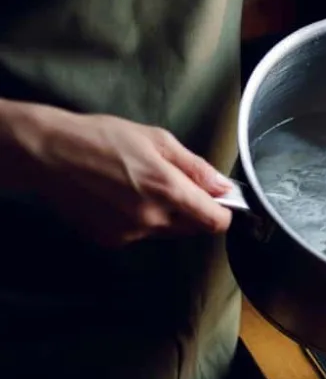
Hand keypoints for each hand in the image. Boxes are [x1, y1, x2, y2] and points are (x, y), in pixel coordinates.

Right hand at [10, 106, 232, 246]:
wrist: (48, 153)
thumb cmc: (102, 138)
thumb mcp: (158, 141)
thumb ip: (196, 168)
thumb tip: (224, 187)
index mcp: (167, 191)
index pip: (215, 222)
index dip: (224, 212)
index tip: (221, 200)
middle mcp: (151, 219)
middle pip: (193, 228)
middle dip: (194, 210)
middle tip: (174, 182)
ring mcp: (129, 233)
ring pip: (167, 231)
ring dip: (167, 214)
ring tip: (140, 185)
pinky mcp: (110, 240)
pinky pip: (141, 234)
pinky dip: (141, 220)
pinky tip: (121, 197)